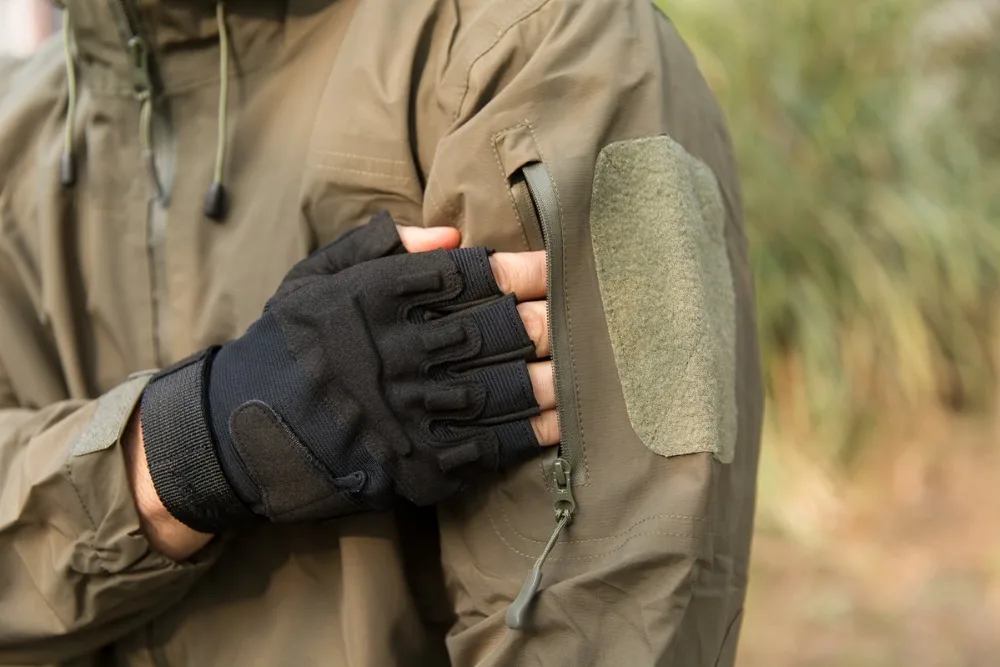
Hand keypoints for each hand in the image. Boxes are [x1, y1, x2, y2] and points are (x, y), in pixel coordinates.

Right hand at [131, 213, 558, 554]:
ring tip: (584, 371)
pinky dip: (524, 437)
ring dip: (547, 381)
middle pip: (490, 331)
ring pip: (495, 390)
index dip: (518, 271)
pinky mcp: (409, 464)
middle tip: (582, 318)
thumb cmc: (287, 345)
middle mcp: (393, 351)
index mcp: (373, 298)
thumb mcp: (314, 277)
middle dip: (544, 324)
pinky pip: (481, 449)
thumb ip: (378, 246)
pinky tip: (557, 425)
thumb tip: (451, 232)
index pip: (464, 276)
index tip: (554, 270)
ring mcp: (402, 412)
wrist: (237, 433)